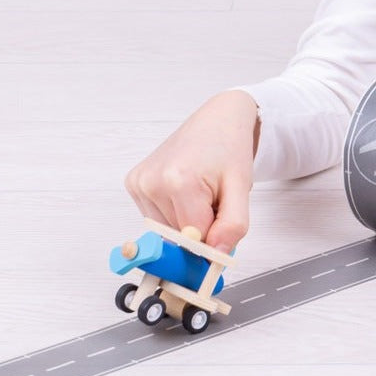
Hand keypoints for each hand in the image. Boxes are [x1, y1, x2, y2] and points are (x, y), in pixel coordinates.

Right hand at [124, 90, 258, 252]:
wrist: (218, 119)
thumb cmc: (229, 147)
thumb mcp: (241, 187)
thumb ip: (233, 225)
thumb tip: (216, 256)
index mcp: (179, 181)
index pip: (194, 239)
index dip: (213, 235)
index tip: (220, 226)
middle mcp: (152, 182)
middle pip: (178, 236)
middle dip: (200, 227)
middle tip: (213, 199)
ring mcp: (139, 183)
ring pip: (166, 231)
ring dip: (186, 221)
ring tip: (200, 192)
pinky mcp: (134, 183)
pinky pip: (156, 218)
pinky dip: (173, 212)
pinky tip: (185, 189)